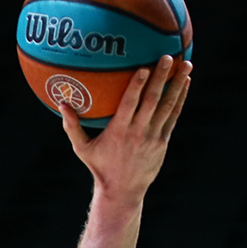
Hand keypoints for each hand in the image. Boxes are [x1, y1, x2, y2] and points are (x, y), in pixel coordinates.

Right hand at [61, 56, 191, 207]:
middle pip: (152, 100)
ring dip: (177, 84)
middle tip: (168, 57)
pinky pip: (173, 116)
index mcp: (119, 131)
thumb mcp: (83, 149)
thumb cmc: (100, 167)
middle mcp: (138, 132)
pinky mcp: (163, 141)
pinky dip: (180, 99)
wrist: (123, 191)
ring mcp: (153, 137)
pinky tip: (185, 83)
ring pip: (168, 106)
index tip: (144, 68)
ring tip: (186, 64)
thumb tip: (60, 103)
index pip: (130, 104)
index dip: (138, 85)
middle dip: (161, 77)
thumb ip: (72, 126)